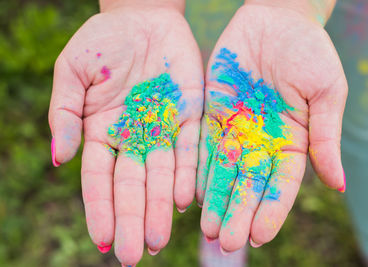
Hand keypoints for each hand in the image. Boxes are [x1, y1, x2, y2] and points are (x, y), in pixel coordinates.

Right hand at [48, 2, 202, 264]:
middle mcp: (134, 138)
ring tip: (160, 239)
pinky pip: (188, 150)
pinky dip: (185, 174)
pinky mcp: (189, 116)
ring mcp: (162, 129)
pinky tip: (185, 200)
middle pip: (132, 187)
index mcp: (103, 132)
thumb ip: (65, 115)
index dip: (101, 210)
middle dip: (134, 220)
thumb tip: (59, 159)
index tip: (104, 241)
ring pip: (161, 176)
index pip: (100, 180)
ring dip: (161, 207)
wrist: (142, 17)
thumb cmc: (103, 42)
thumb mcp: (72, 73)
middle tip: (137, 255)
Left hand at [196, 4, 346, 252]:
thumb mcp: (327, 92)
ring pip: (224, 172)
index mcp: (291, 140)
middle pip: (249, 184)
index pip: (281, 184)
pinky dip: (199, 170)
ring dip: (216, 200)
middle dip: (238, 213)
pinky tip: (193, 193)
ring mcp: (236, 128)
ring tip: (207, 229)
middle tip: (225, 242)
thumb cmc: (310, 51)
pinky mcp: (214, 113)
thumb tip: (338, 184)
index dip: (270, 209)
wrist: (277, 18)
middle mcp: (261, 141)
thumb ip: (325, 137)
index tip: (259, 236)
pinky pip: (204, 146)